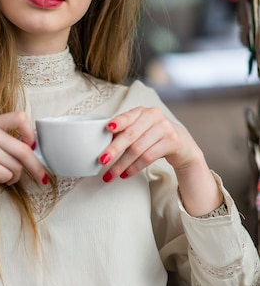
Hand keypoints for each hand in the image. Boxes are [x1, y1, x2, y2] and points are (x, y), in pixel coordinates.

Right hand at [0, 111, 46, 226]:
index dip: (31, 132)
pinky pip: (7, 175)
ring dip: (16, 176)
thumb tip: (29, 147)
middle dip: (36, 166)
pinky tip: (0, 180)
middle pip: (24, 149)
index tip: (32, 145)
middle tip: (41, 176)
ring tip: (6, 177)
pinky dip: (7, 181)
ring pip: (16, 166)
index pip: (21, 117)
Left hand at [99, 106, 221, 215]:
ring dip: (122, 164)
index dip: (117, 122)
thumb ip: (125, 132)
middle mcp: (154, 116)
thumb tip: (103, 145)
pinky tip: (126, 174)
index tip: (106, 129)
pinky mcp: (172, 142)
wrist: (183, 145)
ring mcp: (165, 128)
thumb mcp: (141, 129)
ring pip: (138, 149)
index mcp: (142, 111)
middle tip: (102, 161)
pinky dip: (135, 168)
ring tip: (111, 174)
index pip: (127, 116)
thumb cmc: (154, 137)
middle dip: (114, 149)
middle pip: (130, 135)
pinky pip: (148, 157)